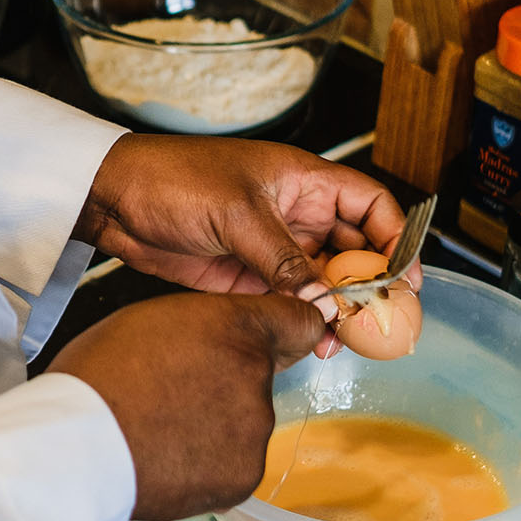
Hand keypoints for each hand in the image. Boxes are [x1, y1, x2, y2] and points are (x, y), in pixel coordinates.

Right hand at [50, 292, 324, 520]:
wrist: (78, 445)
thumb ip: (205, 327)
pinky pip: (233, 466)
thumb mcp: (150, 320)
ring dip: (215, 428)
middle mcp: (258, 376)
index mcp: (237, 327)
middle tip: (173, 396)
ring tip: (161, 432)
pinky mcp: (244, 477)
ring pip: (244, 425)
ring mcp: (255, 431)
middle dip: (226, 385)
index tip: (273, 344)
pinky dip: (207, 466)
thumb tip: (222, 345)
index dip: (285, 332)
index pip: (300, 322)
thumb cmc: (99, 374)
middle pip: (259, 378)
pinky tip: (168, 459)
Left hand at [73, 136, 415, 355]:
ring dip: (337, 310)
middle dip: (369, 287)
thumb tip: (324, 302)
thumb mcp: (237, 216)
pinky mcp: (248, 276)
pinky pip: (290, 300)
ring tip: (340, 341)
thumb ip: (284, 261)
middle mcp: (296, 214)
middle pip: (354, 251)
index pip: (370, 206)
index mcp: (304, 182)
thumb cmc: (174, 179)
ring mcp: (273, 247)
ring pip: (323, 282)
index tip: (404, 277)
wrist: (115, 200)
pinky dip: (304, 320)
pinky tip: (312, 341)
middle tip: (377, 323)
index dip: (395, 238)